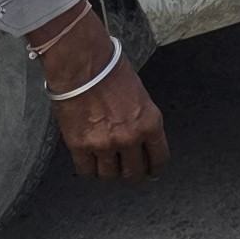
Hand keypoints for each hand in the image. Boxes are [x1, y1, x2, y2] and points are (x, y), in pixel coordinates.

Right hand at [30, 2, 169, 183]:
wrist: (82, 62)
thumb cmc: (109, 70)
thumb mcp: (140, 96)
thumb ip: (142, 121)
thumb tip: (142, 141)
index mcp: (149, 123)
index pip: (159, 159)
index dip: (154, 169)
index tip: (150, 171)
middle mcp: (130, 138)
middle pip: (133, 174)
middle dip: (131, 175)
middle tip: (126, 171)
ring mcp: (104, 144)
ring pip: (109, 176)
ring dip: (108, 171)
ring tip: (104, 162)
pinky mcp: (80, 145)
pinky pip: (86, 171)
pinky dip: (87, 168)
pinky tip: (88, 160)